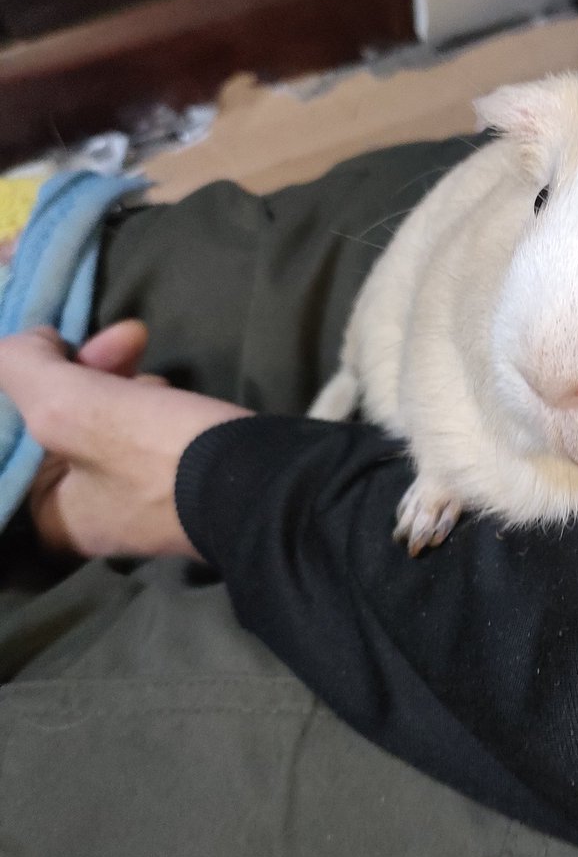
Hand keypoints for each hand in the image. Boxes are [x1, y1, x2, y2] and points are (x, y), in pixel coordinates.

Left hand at [0, 321, 252, 559]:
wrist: (273, 483)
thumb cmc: (163, 455)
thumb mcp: (73, 407)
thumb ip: (24, 370)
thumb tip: (20, 344)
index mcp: (48, 518)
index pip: (16, 437)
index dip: (30, 381)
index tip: (60, 344)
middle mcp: (85, 519)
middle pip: (59, 426)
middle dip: (83, 372)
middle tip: (124, 337)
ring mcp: (137, 504)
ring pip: (103, 425)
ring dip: (119, 382)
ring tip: (150, 362)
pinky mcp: (178, 486)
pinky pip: (141, 436)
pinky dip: (147, 403)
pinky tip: (167, 388)